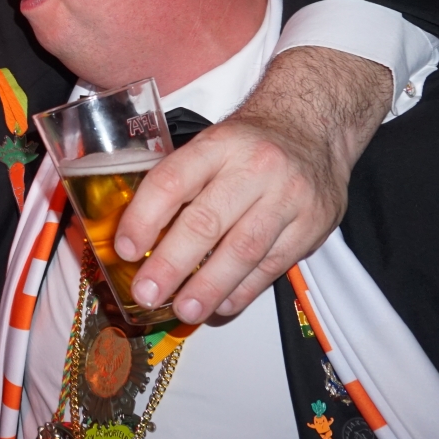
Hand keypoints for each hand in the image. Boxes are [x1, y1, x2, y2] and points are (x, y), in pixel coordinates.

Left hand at [114, 46, 389, 323]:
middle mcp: (255, 168)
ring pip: (243, 251)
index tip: (126, 249)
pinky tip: (220, 305)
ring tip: (184, 310)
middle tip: (147, 293)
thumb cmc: (249, 144)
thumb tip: (136, 235)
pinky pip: (272, 266)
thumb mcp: (211, 144)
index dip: (144, 218)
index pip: (173, 181)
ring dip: (209, 287)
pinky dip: (242, 291)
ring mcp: (288, 198)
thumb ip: (178, 181)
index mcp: (219, 144)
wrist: (313, 129)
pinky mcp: (311, 226)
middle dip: (172, 264)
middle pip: (207, 222)